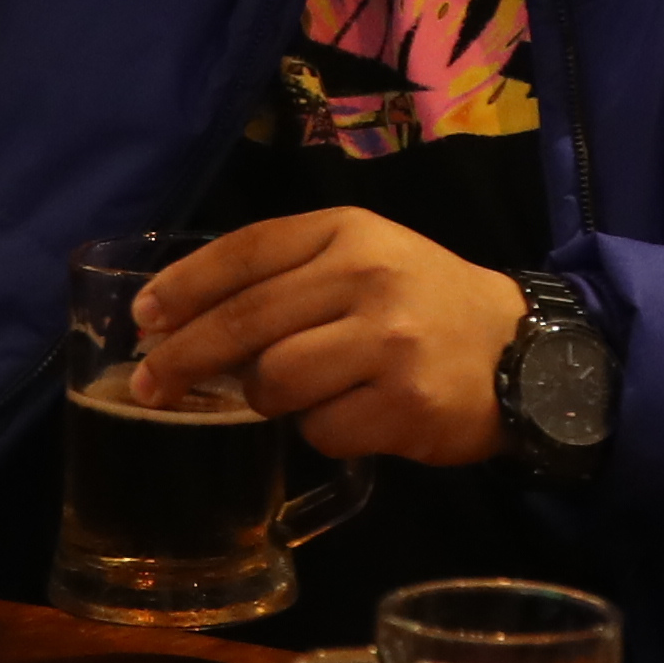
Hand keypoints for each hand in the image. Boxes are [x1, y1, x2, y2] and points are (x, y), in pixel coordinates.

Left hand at [127, 209, 526, 470]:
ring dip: (268, 399)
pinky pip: (320, 431)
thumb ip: (290, 277)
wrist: (521, 351)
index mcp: (350, 231)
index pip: (247, 251)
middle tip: (149, 386)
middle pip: (245, 322)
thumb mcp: (365, 258)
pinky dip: (321, 432)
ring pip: (274, 382)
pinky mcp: (404, 404)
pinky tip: (352, 416)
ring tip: (300, 394)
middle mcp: (368, 276)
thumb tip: (185, 324)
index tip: (142, 318)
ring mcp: (388, 342)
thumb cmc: (422, 301)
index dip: (185, 286)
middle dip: (184, 358)